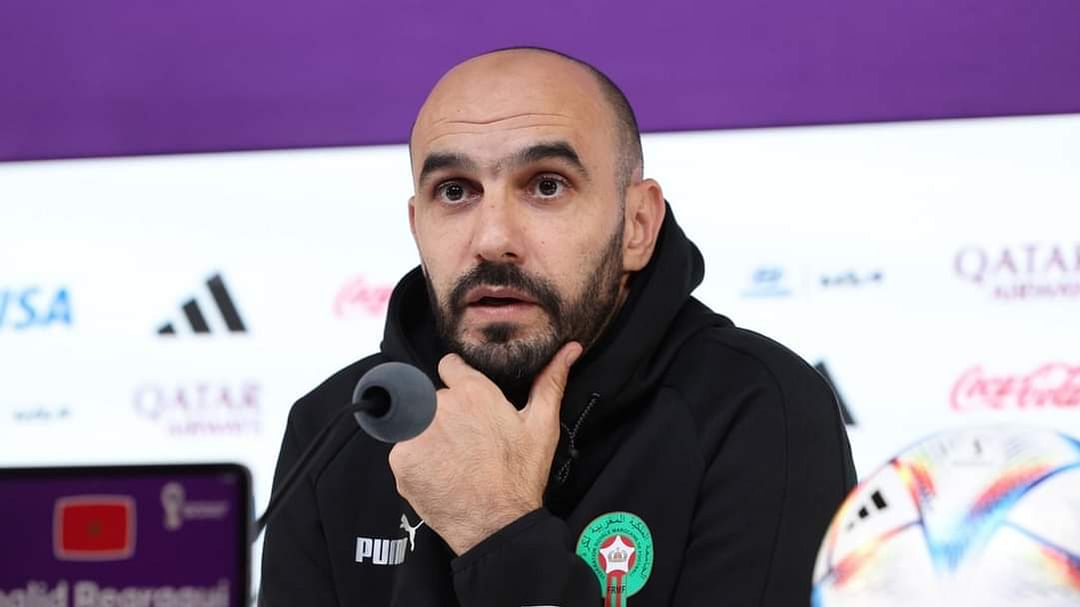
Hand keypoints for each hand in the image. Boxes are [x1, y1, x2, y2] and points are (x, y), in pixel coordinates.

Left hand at [388, 342, 581, 554]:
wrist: (496, 524)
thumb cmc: (520, 475)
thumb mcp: (542, 425)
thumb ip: (550, 381)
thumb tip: (569, 349)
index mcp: (473, 392)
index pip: (449, 366)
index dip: (457, 381)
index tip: (465, 401)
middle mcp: (440, 406)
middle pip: (433, 399)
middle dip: (447, 415)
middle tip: (467, 442)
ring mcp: (417, 432)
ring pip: (417, 424)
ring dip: (430, 437)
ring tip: (454, 462)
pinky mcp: (402, 459)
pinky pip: (405, 450)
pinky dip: (418, 462)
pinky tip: (440, 475)